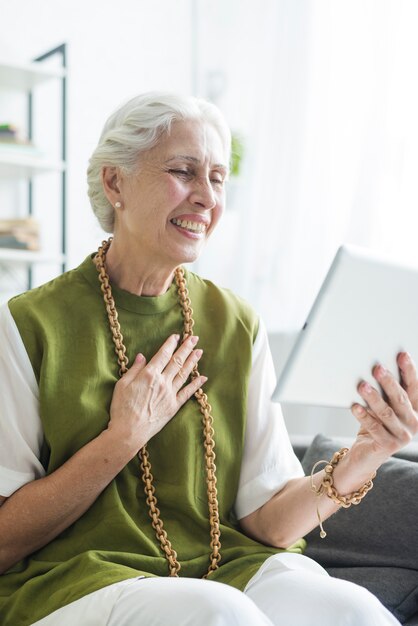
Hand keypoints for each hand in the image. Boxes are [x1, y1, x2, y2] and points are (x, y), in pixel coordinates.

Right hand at [107, 334, 205, 455]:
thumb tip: (142, 356)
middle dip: (186, 348)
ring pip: (184, 373)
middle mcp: (162, 382)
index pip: (163, 354)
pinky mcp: (174, 406)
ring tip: (199, 351)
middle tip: (194, 338)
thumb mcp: (122, 385)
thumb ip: (134, 369)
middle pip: (177, 361)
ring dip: (193, 361)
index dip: (171, 344)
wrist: (129, 432)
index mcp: (149, 374)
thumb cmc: (122, 408)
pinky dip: (196, 384)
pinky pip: (188, 393)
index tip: (176, 336)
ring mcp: (170, 394)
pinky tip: (203, 377)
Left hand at [350, 351, 417, 467]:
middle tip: (377, 368)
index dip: (409, 370)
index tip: (402, 354)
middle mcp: (414, 422)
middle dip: (389, 382)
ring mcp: (402, 436)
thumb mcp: (384, 405)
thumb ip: (386, 391)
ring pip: (386, 413)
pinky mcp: (388, 445)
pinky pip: (374, 427)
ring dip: (373, 398)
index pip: (414, 387)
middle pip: (400, 399)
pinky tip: (354, 407)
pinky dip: (363, 416)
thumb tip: (378, 366)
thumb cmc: (376, 424)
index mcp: (416, 409)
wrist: (367, 454)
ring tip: (362, 386)